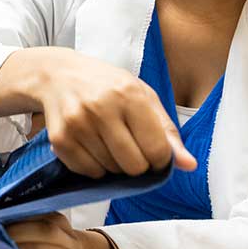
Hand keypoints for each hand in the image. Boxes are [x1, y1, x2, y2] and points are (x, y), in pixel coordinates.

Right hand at [0, 47, 195, 177]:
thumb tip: (189, 165)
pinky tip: (91, 146)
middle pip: (134, 167)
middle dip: (138, 165)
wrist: (58, 75)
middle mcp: (101, 108)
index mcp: (129, 94)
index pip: (157, 150)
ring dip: (114, 165)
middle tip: (130, 147)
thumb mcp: (143, 96)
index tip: (154, 152)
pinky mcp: (60, 139)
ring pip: (111, 172)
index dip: (161, 160)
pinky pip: (88, 172)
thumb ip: (167, 131)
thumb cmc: (107, 86)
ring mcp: (77, 124)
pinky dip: (95, 167)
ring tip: (108, 141)